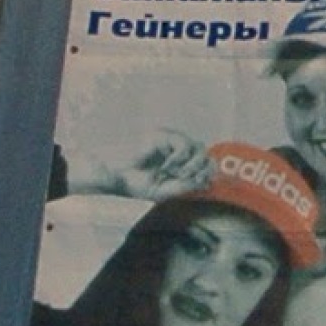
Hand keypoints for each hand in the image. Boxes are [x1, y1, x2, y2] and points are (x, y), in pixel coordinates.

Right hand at [76, 129, 210, 197]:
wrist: (116, 176)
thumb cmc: (136, 183)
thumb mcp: (165, 190)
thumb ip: (186, 186)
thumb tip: (207, 182)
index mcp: (180, 165)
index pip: (205, 165)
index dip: (209, 174)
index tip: (203, 184)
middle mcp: (178, 152)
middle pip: (206, 155)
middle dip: (203, 170)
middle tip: (188, 179)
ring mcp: (171, 142)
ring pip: (199, 148)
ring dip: (192, 166)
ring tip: (176, 173)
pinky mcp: (164, 135)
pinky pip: (184, 146)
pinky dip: (179, 159)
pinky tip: (167, 166)